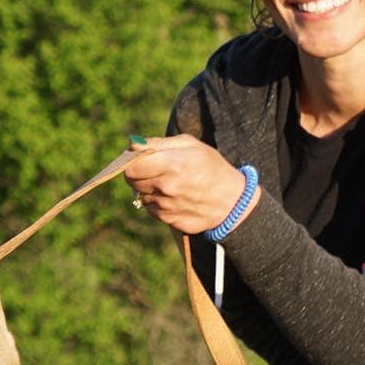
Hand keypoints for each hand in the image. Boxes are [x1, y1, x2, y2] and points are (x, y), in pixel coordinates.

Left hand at [124, 135, 259, 235]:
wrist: (232, 201)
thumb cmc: (211, 167)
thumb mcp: (190, 145)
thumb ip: (158, 143)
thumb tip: (132, 144)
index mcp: (171, 165)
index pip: (131, 167)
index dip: (132, 161)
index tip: (141, 158)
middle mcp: (166, 188)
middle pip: (131, 182)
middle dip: (138, 174)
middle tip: (155, 169)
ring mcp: (167, 207)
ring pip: (141, 196)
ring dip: (149, 189)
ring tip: (171, 183)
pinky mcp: (169, 220)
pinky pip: (152, 210)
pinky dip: (158, 203)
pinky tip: (176, 197)